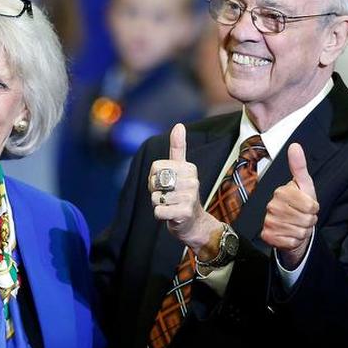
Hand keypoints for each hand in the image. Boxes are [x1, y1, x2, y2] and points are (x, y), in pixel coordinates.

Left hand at [149, 124, 219, 251]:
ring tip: (171, 206)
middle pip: (154, 182)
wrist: (193, 222)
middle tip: (167, 196)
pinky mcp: (185, 212)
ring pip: (156, 198)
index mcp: (189, 168)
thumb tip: (179, 125)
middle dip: (155, 191)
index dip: (154, 177)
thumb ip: (178, 148)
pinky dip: (160, 215)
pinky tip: (171, 215)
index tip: (165, 183)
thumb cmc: (182, 193)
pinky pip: (159, 211)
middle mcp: (192, 180)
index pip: (156, 167)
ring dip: (158, 204)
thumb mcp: (180, 169)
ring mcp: (190, 196)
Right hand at [260, 143, 318, 269]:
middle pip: (306, 219)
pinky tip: (290, 235)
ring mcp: (268, 221)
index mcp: (281, 191)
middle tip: (303, 217)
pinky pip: (291, 242)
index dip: (314, 209)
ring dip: (303, 231)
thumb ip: (300, 166)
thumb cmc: (300, 205)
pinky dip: (295, 241)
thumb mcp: (305, 185)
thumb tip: (294, 145)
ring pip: (299, 232)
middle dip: (309, 221)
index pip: (311, 205)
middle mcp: (272, 205)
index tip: (308, 206)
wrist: (290, 227)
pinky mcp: (267, 236)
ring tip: (297, 225)